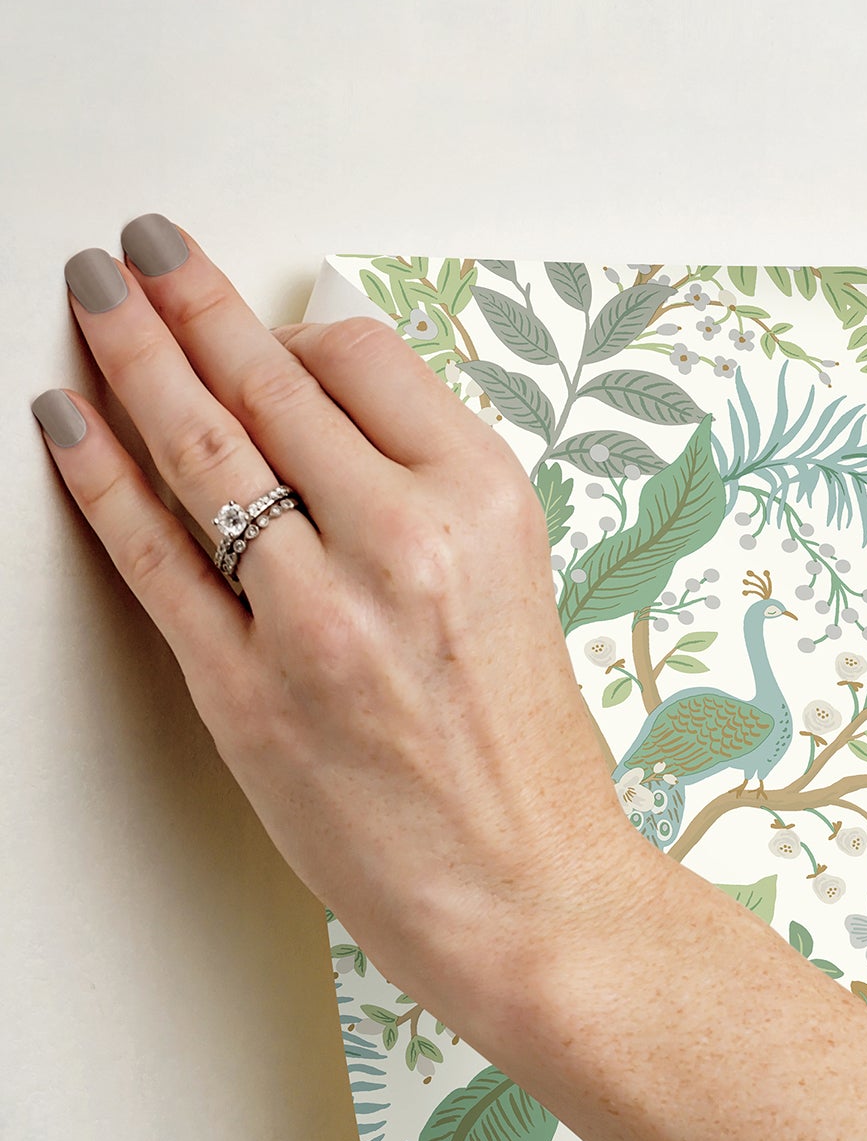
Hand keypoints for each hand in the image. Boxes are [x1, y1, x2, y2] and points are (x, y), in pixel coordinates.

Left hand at [31, 220, 644, 1033]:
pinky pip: (153, 555)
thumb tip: (329, 407)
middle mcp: (405, 543)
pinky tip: (66, 420)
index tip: (260, 315)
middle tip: (140, 250)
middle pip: (268, 383)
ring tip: (91, 297)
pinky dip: (98, 476)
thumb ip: (427, 489)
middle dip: (187, 300)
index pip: (361, 358)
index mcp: (485, 504)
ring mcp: (319, 617)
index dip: (294, 328)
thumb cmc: (526, 755)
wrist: (527, 889)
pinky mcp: (247, 691)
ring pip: (198, 449)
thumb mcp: (515, 583)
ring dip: (128, 355)